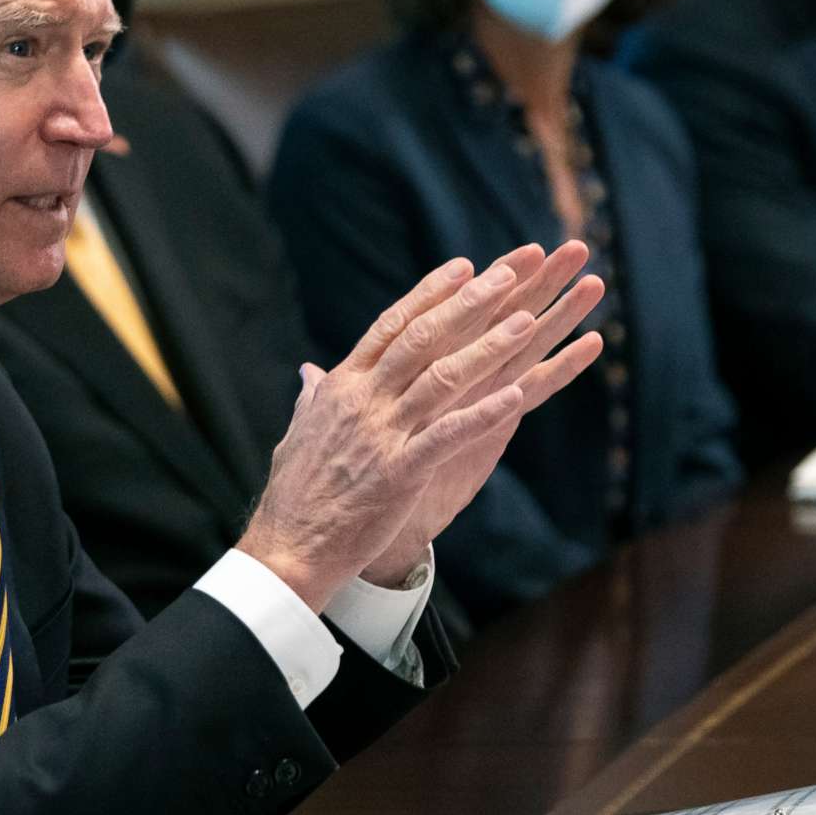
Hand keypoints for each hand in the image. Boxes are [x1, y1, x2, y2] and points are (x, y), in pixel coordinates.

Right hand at [236, 247, 600, 610]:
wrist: (286, 549)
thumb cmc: (295, 496)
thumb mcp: (298, 434)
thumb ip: (312, 398)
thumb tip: (310, 372)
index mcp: (343, 387)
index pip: (392, 325)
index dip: (431, 293)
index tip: (465, 265)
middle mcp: (363, 401)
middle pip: (423, 338)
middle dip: (469, 302)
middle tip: (510, 272)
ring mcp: (381, 434)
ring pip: (442, 377)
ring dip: (489, 346)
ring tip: (529, 321)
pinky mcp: (399, 472)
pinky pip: (448, 435)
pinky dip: (483, 414)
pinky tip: (516, 395)